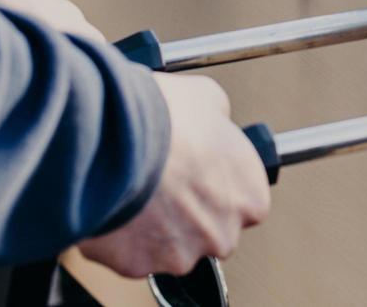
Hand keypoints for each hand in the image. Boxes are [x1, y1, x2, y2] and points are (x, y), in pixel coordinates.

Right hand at [78, 73, 270, 277]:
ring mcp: (180, 254)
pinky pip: (130, 254)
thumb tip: (214, 120)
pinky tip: (117, 204)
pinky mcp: (137, 266)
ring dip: (154, 226)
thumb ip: (219, 122)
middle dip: (188, 213)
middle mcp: (223, 233)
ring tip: (137, 190)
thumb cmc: (166, 118)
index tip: (200, 174)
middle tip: (165, 182)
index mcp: (250, 197)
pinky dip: (121, 235)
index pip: (245, 203)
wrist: (115, 141)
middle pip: (209, 231)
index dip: (217, 185)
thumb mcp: (209, 99)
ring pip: (168, 247)